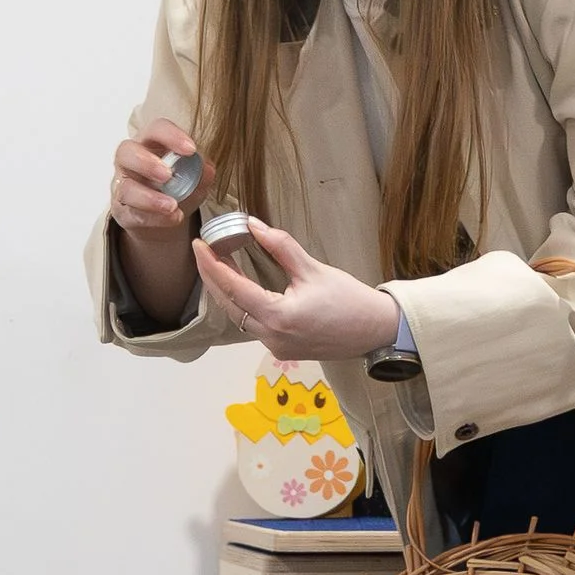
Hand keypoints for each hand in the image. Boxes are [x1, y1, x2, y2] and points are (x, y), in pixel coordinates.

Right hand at [109, 117, 196, 239]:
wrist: (161, 217)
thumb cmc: (175, 187)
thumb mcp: (193, 179)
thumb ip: (200, 173)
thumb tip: (207, 169)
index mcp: (151, 143)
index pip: (156, 129)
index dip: (171, 136)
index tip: (190, 149)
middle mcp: (131, 161)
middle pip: (126, 151)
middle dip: (147, 163)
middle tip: (168, 175)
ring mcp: (123, 186)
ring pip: (125, 188)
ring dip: (150, 198)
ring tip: (172, 206)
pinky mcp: (122, 211)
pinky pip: (131, 213)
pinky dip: (153, 218)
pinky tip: (171, 218)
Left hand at [193, 219, 403, 367]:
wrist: (375, 331)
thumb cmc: (349, 300)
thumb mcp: (313, 269)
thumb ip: (280, 247)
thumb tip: (253, 225)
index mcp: (279, 316)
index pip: (234, 289)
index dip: (212, 266)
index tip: (198, 246)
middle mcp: (271, 336)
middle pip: (229, 305)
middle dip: (211, 278)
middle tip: (201, 252)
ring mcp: (274, 346)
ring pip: (238, 317)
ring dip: (225, 292)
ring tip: (215, 264)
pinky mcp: (280, 348)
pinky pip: (251, 324)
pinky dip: (241, 304)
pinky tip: (237, 286)